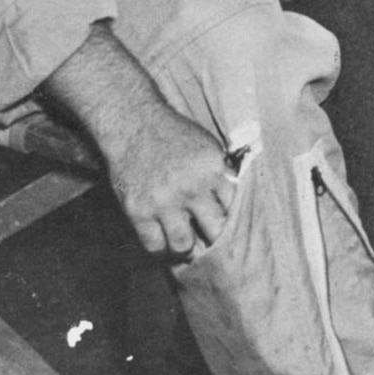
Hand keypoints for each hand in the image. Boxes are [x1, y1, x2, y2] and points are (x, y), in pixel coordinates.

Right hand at [105, 100, 240, 259]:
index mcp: (213, 170)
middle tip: (211, 242)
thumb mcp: (209, 148)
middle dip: (215, 238)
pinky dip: (160, 248)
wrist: (136, 126)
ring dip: (187, 248)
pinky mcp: (138, 211)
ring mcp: (164, 202)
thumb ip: (222, 174)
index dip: (233, 220)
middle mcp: (191, 188)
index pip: (234, 208)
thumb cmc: (176, 136)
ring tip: (187, 245)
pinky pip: (154, 245)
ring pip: (183, 245)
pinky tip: (164, 241)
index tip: (231, 228)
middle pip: (214, 230)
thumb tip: (236, 203)